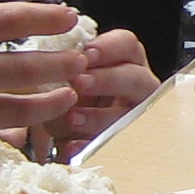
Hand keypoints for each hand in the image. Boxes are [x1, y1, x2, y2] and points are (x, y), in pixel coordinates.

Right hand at [0, 0, 83, 168]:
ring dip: (52, 104)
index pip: (7, 20)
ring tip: (69, 95)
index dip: (46, 18)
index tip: (71, 17)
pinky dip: (17, 137)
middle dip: (61, 64)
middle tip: (81, 61)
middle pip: (23, 69)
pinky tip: (31, 130)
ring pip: (18, 111)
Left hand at [49, 26, 158, 146]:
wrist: (61, 133)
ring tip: (73, 118)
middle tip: (79, 83)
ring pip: (130, 116)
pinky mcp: (119, 148)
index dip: (109, 47)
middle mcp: (136, 89)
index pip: (128, 45)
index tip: (86, 54)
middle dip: (107, 79)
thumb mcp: (65, 76)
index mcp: (124, 62)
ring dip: (100, 116)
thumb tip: (58, 65)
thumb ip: (67, 67)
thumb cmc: (67, 96)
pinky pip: (113, 148)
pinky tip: (71, 146)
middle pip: (136, 78)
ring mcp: (133, 120)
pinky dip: (90, 147)